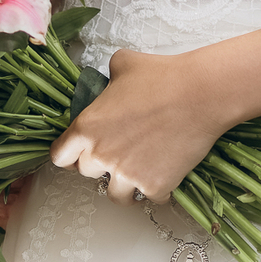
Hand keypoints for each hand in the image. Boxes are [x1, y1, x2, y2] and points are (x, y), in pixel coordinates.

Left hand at [49, 49, 222, 204]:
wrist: (200, 94)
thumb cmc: (162, 75)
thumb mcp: (121, 64)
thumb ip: (106, 79)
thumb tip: (109, 83)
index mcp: (87, 127)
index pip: (60, 156)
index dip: (68, 155)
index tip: (76, 155)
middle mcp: (102, 154)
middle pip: (87, 173)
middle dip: (99, 165)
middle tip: (117, 152)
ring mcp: (128, 174)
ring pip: (116, 194)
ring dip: (124, 184)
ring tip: (137, 170)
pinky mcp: (155, 186)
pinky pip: (149, 197)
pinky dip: (156, 188)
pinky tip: (165, 170)